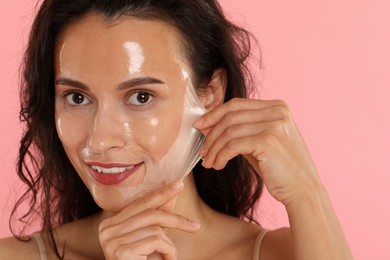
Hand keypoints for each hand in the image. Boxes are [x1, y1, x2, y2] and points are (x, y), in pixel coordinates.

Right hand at [98, 181, 200, 259]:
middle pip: (149, 213)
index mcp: (110, 224)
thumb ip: (158, 217)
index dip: (160, 194)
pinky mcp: (121, 251)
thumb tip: (171, 194)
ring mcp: (111, 241)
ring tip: (169, 258)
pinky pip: (156, 241)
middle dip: (175, 219)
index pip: (139, 204)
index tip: (179, 184)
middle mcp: (106, 230)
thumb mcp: (151, 238)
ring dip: (169, 245)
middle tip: (195, 226)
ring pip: (155, 228)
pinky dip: (168, 251)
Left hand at [194, 98, 322, 205]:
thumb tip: (206, 125)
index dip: (214, 114)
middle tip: (202, 150)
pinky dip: (221, 155)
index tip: (199, 126)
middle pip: (230, 116)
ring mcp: (274, 124)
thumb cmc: (278, 168)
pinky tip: (218, 165)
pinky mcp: (269, 140)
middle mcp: (277, 111)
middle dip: (211, 133)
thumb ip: (238, 131)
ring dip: (214, 148)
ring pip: (229, 131)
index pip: (236, 104)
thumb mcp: (258, 143)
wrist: (303, 190)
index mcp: (276, 107)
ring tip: (208, 162)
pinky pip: (233, 145)